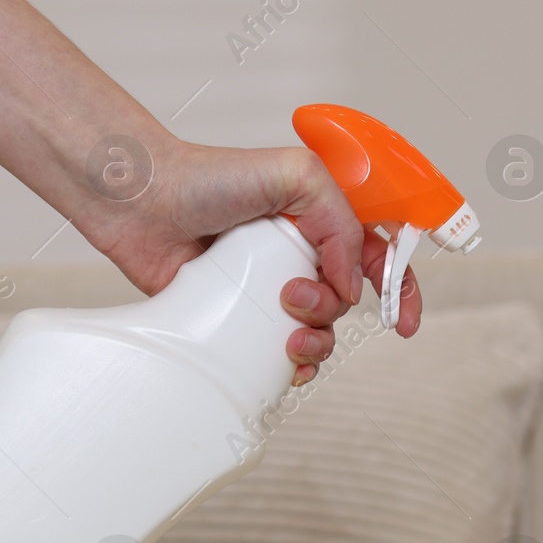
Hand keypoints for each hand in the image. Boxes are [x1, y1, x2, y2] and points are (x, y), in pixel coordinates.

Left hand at [81, 138, 422, 384]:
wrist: (142, 203)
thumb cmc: (207, 176)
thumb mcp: (297, 175)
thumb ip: (340, 222)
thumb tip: (350, 285)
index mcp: (320, 218)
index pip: (377, 255)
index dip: (398, 289)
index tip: (401, 321)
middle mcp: (298, 253)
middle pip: (348, 301)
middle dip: (335, 310)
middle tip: (296, 296)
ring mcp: (268, 287)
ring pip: (318, 331)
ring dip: (314, 340)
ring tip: (284, 325)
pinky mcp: (237, 316)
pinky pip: (277, 355)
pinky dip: (291, 366)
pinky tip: (282, 363)